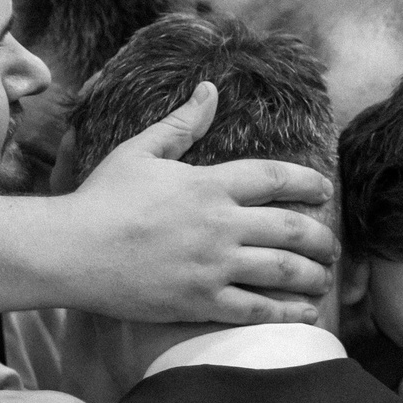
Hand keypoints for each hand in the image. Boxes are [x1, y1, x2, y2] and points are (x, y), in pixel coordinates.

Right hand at [55, 84, 336, 326]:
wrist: (71, 250)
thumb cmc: (101, 198)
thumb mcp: (140, 151)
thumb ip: (182, 124)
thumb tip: (209, 90)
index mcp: (208, 184)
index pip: (274, 176)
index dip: (306, 182)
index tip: (324, 190)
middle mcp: (219, 224)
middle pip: (291, 227)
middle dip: (321, 238)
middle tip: (331, 245)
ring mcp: (212, 265)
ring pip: (283, 270)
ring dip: (313, 275)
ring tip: (324, 278)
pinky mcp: (200, 301)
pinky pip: (257, 309)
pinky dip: (287, 312)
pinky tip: (305, 313)